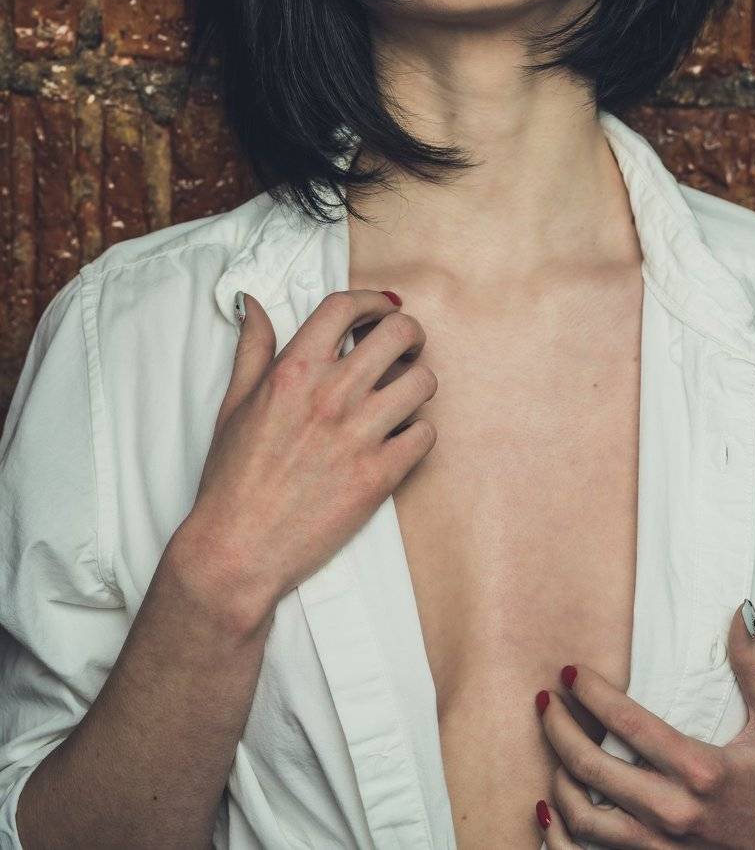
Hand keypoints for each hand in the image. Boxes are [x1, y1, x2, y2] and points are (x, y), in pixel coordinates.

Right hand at [176, 289, 438, 634]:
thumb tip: (254, 304)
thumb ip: (253, 349)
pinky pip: (426, 435)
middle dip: (409, 333)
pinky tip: (401, 438)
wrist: (238, 550)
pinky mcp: (379, 476)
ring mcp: (358, 436)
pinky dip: (419, 433)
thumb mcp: (234, 404)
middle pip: (399, 333)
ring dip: (418, 383)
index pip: (346, 307)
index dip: (371, 300)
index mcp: (293, 371)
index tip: (379, 308)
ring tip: (404, 394)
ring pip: (423, 381)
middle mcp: (330, 395)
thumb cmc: (233, 480)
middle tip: (405, 347)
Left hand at [534, 601, 754, 848]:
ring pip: (585, 819)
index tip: (570, 673)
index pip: (628, 725)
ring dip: (557, 780)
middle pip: (593, 769)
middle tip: (545, 702)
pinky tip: (549, 812)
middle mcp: (676, 813)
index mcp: (702, 771)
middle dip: (559, 729)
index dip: (592, 694)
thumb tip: (739, 613)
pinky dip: (561, 837)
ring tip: (550, 750)